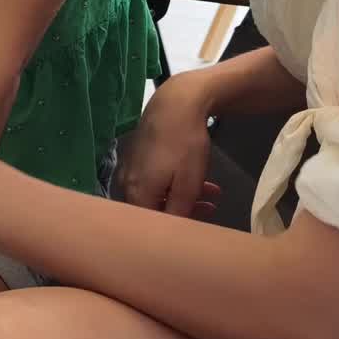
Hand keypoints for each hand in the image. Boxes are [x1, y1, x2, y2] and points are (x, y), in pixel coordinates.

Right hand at [121, 72, 220, 217]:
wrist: (174, 105)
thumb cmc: (183, 146)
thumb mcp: (187, 185)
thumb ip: (179, 212)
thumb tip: (172, 233)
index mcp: (137, 195)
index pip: (150, 225)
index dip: (174, 230)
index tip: (198, 227)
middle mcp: (127, 185)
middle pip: (152, 209)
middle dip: (183, 212)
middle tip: (210, 210)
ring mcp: (130, 169)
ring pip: (155, 193)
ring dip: (182, 196)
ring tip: (211, 193)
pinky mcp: (136, 157)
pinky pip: (153, 179)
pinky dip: (173, 183)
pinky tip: (193, 176)